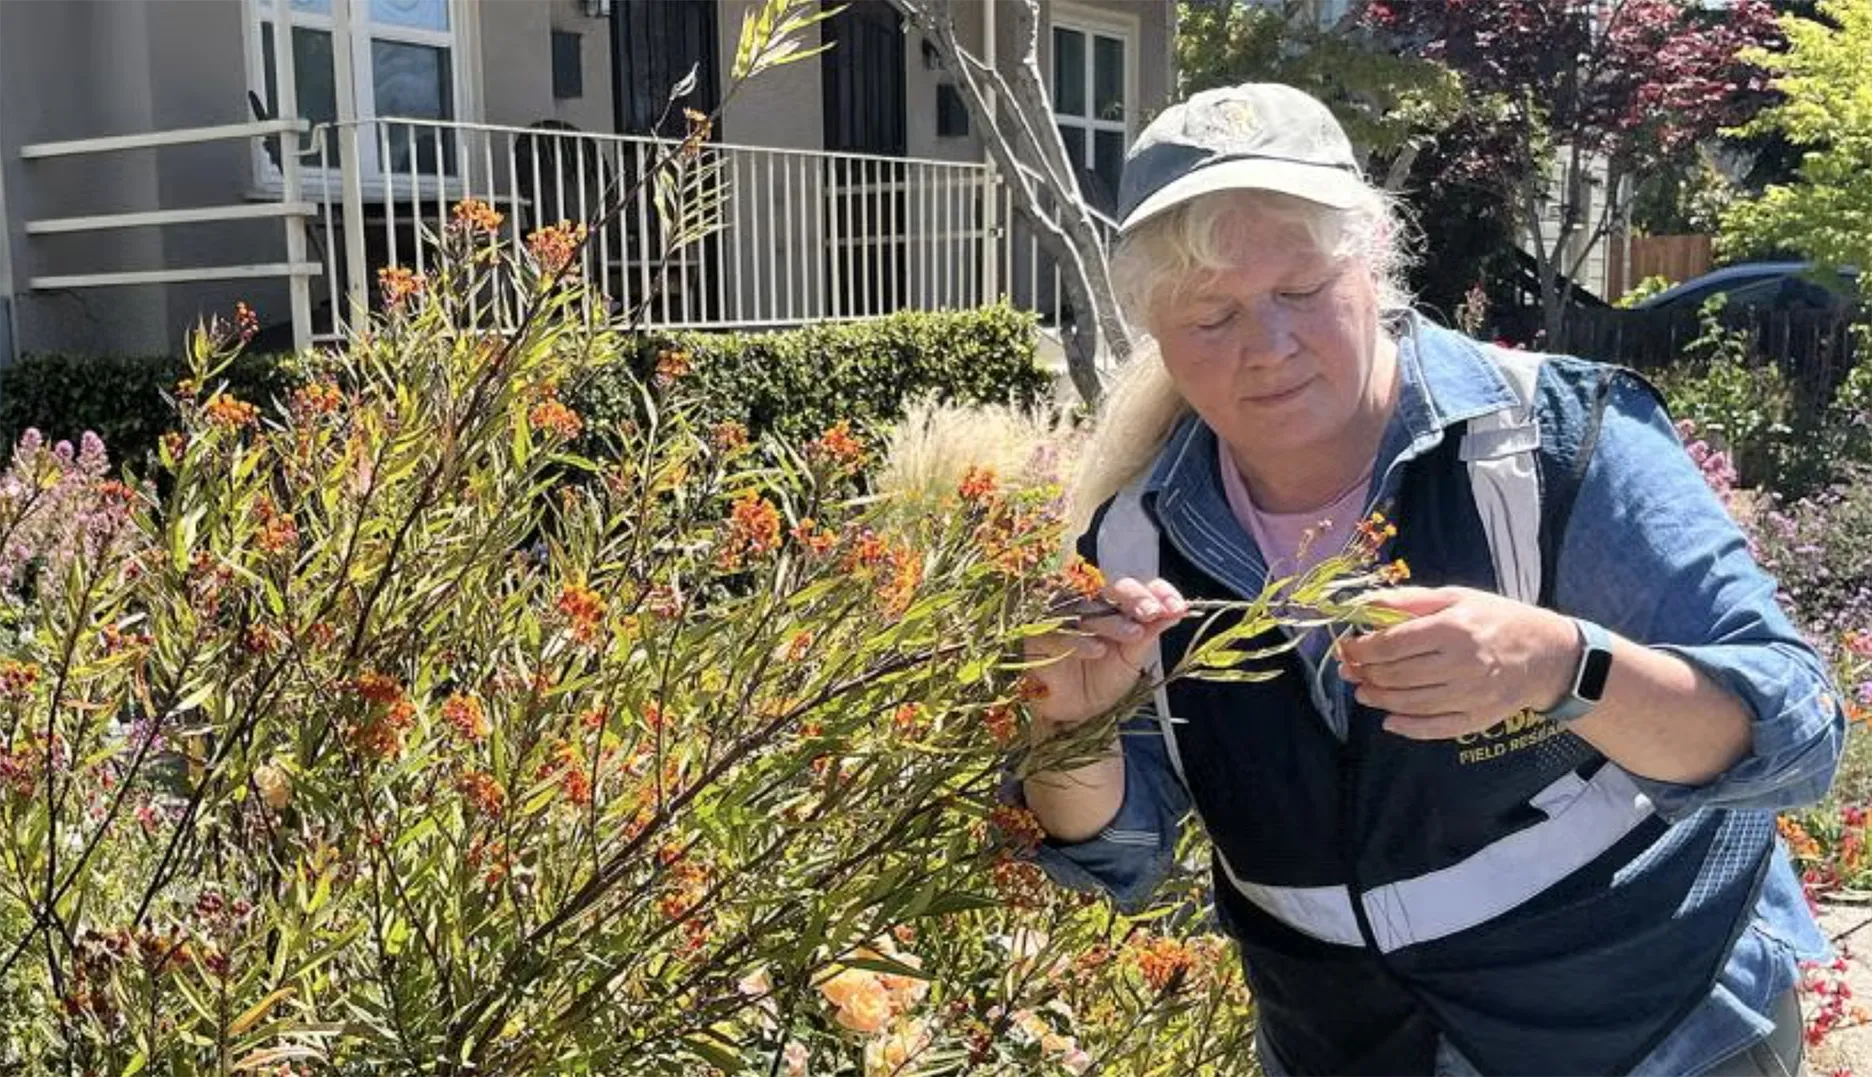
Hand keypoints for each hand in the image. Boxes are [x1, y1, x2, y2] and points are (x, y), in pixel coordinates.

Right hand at [1024, 577, 1187, 737]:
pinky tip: (1097, 651)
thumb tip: (1176, 611)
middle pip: (1111, 587)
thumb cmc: (1102, 682)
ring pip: (1087, 607)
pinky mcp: (1038, 634)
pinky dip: (1079, 640)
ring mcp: (1063, 616)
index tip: (1177, 607)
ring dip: (1112, 620)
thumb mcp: (1131, 659)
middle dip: (1135, 598)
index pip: (1137, 587)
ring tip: (1134, 635)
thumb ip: (1148, 633)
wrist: (1072, 713)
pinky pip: (1058, 631)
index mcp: (1116, 607)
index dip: (1157, 592)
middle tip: (1153, 613)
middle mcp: (1090, 605)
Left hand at [1335, 586, 1579, 739]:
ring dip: (1379, 699)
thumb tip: (1366, 605)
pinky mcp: (1479, 718)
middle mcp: (1461, 664)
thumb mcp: (1458, 597)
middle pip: (1397, 675)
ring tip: (1362, 692)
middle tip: (1348, 670)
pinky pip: (1436, 728)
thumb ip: (1410, 600)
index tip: (1347, 646)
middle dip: (1365, 673)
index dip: (1362, 648)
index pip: (1393, 643)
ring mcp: (1471, 695)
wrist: (1551, 655)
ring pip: (1410, 703)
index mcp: (1454, 628)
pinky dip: (1408, 728)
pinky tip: (1389, 721)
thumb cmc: (1499, 619)